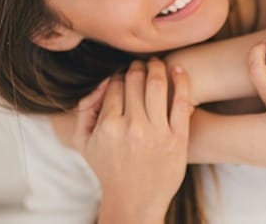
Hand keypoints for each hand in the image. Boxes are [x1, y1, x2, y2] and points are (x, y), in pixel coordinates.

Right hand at [74, 59, 191, 220]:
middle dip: (136, 67)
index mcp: (107, 127)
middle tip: (140, 64)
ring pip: (157, 84)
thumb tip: (103, 81)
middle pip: (134, 80)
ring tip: (156, 64)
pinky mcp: (177, 138)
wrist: (135, 202)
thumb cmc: (108, 168)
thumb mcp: (84, 143)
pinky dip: (182, 80)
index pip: (114, 85)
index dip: (118, 75)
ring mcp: (156, 133)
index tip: (123, 74)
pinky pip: (181, 101)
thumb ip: (85, 109)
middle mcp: (132, 128)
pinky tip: (178, 69)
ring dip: (156, 67)